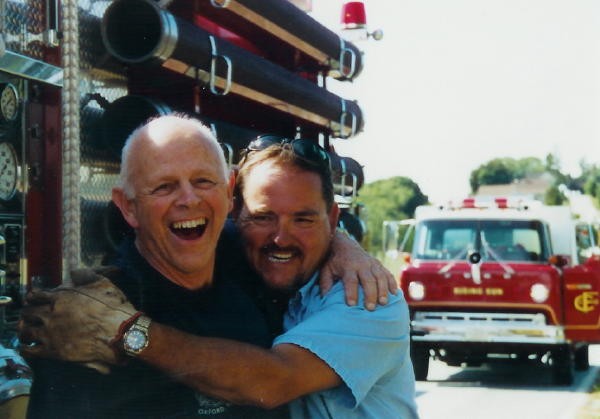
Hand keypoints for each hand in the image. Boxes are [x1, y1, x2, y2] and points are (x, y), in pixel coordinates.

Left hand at [18, 269, 136, 373]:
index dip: (33, 297)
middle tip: (30, 315)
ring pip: (26, 330)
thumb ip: (85, 275)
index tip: (34, 300)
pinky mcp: (53, 351)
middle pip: (28, 312)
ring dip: (25, 329)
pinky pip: (30, 350)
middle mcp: (51, 314)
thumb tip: (73, 271)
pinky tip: (27, 346)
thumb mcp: (102, 283)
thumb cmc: (112, 307)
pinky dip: (26, 347)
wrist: (118, 332)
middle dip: (28, 312)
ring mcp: (50, 333)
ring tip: (27, 330)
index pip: (36, 295)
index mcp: (61, 297)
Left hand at [320, 230, 397, 310]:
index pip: (350, 280)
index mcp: (348, 266)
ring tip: (383, 303)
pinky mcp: (379, 265)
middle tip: (370, 308)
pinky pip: (388, 274)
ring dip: (383, 290)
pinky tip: (394, 294)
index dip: (351, 292)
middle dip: (370, 294)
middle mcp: (362, 264)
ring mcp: (373, 264)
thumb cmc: (335, 262)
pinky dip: (392, 283)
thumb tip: (325, 298)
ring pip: (381, 277)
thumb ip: (325, 283)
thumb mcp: (326, 270)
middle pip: (368, 280)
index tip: (351, 304)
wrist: (345, 245)